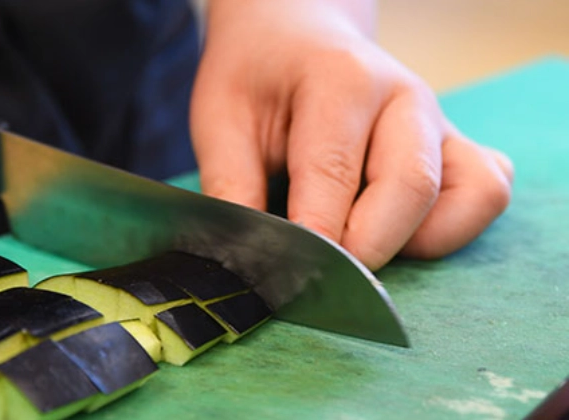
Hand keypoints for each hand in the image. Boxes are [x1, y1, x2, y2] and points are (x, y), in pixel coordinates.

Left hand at [190, 0, 512, 269]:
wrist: (295, 36)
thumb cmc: (258, 78)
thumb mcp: (220, 119)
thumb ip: (232, 186)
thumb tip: (241, 260)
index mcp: (342, 79)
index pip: (334, 172)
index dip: (313, 236)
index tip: (287, 277)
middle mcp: (406, 97)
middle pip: (410, 188)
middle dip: (364, 248)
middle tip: (316, 273)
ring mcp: (440, 122)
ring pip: (467, 196)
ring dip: (413, 242)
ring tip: (356, 244)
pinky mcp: (459, 146)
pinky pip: (484, 196)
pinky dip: (450, 230)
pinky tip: (396, 231)